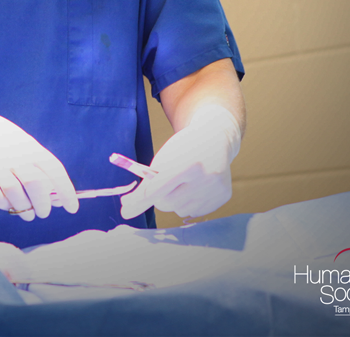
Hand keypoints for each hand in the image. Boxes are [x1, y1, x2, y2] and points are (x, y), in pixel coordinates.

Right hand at [0, 93, 78, 221]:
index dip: (66, 191)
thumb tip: (57, 197)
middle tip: (44, 212)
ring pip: (16, 194)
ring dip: (25, 209)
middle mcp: (16, 157)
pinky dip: (5, 205)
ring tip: (28, 214)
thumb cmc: (8, 142)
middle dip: (43, 205)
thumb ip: (41, 169)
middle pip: (36, 186)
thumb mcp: (27, 147)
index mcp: (31, 149)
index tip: (72, 208)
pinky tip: (9, 205)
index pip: (54, 171)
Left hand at [120, 104, 240, 219]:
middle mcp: (206, 177)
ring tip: (183, 182)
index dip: (141, 199)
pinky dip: (189, 202)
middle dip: (159, 197)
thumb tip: (127, 208)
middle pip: (168, 203)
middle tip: (162, 185)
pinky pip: (195, 212)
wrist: (214, 138)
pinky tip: (196, 186)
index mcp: (188, 163)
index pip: (159, 188)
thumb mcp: (164, 158)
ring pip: (180, 210)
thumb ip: (147, 182)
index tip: (126, 209)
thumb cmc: (183, 148)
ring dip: (175, 200)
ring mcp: (216, 189)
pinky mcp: (223, 196)